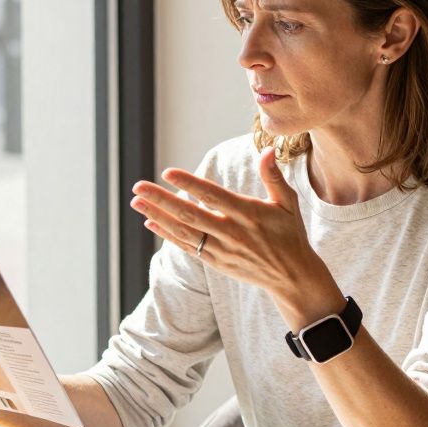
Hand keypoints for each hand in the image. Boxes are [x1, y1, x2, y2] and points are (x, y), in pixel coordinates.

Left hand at [129, 147, 329, 300]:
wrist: (291, 277)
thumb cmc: (289, 234)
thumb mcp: (287, 203)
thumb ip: (273, 176)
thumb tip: (266, 150)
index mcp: (247, 214)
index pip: (212, 196)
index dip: (189, 183)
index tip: (167, 172)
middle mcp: (231, 232)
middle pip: (190, 214)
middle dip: (161, 199)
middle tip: (138, 186)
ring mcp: (221, 249)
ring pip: (183, 231)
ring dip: (158, 216)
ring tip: (136, 201)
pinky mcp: (215, 262)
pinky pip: (186, 246)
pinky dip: (167, 235)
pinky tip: (150, 222)